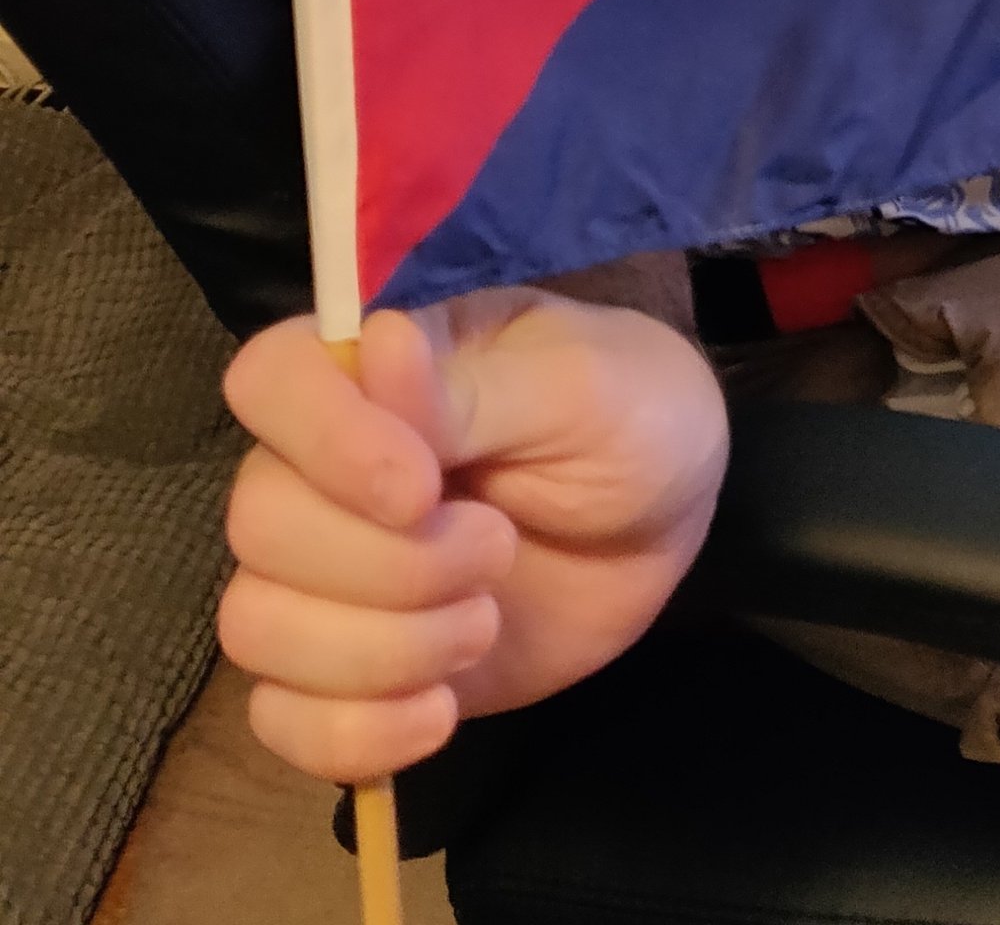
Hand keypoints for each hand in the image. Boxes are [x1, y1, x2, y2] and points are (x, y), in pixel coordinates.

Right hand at [220, 288, 727, 782]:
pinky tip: (441, 712)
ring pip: (257, 627)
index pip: (268, 380)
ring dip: (380, 649)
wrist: (666, 517)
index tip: (420, 488)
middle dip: (386, 564)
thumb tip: (377, 343)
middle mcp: (322, 468)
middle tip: (496, 547)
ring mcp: (328, 576)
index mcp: (369, 371)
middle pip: (256, 524)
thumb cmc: (624, 414)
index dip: (322, 440)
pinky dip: (353, 734)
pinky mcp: (351, 672)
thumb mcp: (574, 387)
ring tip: (485, 623)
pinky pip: (282, 722)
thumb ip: (468, 391)